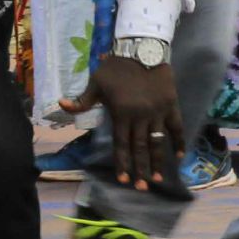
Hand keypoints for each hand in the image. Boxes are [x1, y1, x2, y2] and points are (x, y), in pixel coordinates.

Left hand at [61, 53, 182, 191]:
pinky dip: (178, 141)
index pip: (121, 144)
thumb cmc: (115, 67)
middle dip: (140, 169)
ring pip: (157, 141)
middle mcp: (139, 117)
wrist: (142, 49)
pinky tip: (179, 156)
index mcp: (121, 114)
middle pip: (139, 148)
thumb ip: (81, 100)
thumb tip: (60, 105)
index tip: (124, 180)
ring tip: (158, 178)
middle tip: (142, 188)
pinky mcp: (170, 105)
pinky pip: (176, 127)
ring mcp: (157, 112)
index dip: (123, 163)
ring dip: (157, 161)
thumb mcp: (96, 83)